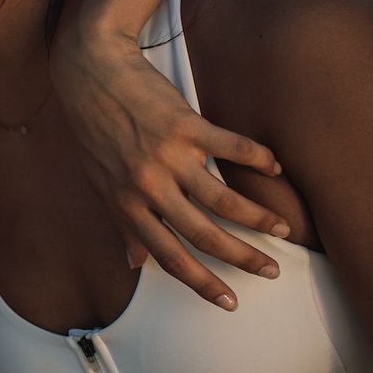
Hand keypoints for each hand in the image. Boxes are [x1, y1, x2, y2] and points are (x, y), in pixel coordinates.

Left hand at [52, 27, 290, 308]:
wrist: (89, 71)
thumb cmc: (93, 129)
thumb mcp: (100, 182)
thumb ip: (122, 224)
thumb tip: (134, 264)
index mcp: (125, 205)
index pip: (169, 256)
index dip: (201, 283)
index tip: (230, 302)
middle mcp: (148, 186)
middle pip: (203, 234)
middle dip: (241, 258)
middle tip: (272, 272)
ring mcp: (168, 157)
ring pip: (223, 199)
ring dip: (258, 218)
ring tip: (283, 229)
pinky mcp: (186, 125)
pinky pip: (232, 148)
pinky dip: (258, 160)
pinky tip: (275, 169)